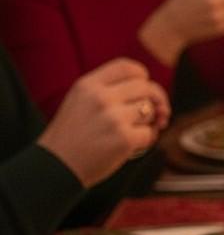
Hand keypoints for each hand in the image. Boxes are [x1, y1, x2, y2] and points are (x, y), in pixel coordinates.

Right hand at [37, 59, 170, 186]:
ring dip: (148, 122)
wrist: (55, 167)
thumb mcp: (81, 102)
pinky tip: (133, 145)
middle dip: (155, 100)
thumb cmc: (73, 136)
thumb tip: (157, 98)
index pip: (128, 67)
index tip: (145, 90)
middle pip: (145, 87)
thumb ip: (110, 91)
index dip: (143, 77)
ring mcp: (113, 118)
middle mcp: (100, 97)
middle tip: (155, 114)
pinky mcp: (124, 139)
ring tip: (131, 131)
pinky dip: (146, 140)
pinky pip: (150, 133)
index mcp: (88, 85)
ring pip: (150, 110)